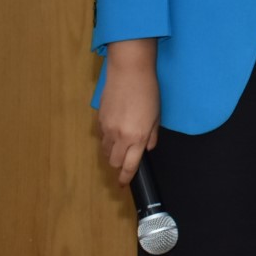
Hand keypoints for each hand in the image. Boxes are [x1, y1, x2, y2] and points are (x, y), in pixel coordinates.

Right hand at [98, 39, 160, 186]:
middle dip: (119, 165)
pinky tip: (115, 129)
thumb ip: (152, 135)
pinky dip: (107, 139)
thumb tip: (148, 148)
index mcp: (138, 137)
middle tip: (126, 160)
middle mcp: (120, 136)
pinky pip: (101, 137)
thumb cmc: (148, 91)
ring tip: (121, 144)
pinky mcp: (99, 120)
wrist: (129, 72)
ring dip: (112, 152)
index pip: (130, 165)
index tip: (123, 184)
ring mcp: (107, 128)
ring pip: (105, 151)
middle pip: (114, 162)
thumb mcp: (157, 115)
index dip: (125, 177)